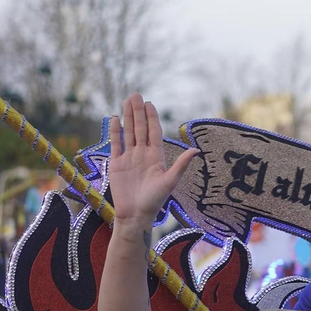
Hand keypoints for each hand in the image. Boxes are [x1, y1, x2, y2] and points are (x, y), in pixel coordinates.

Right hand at [107, 93, 196, 225]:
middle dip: (138, 112)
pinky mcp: (116, 164)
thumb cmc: (154, 201)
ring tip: (126, 101)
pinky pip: (116, 144)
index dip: (152, 118)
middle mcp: (142, 154)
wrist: (135, 215)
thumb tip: (196, 150)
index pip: (153, 132)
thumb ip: (181, 165)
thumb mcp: (170, 182)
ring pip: (128, 132)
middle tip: (136, 94)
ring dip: (127, 117)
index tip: (150, 103)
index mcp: (156, 157)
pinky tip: (115, 119)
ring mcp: (129, 158)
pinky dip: (115, 131)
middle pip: (140, 128)